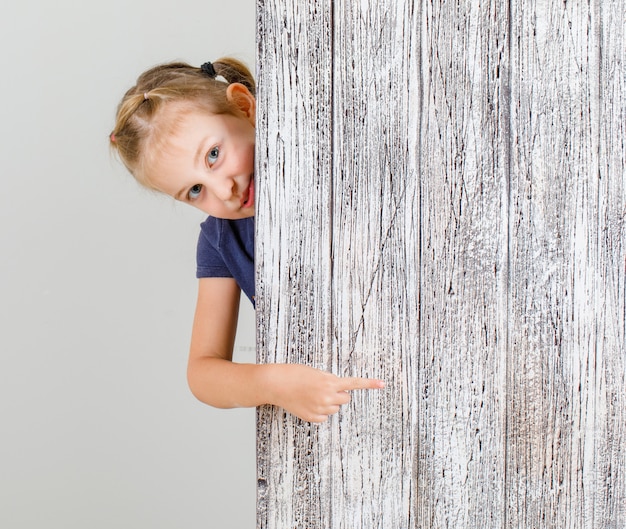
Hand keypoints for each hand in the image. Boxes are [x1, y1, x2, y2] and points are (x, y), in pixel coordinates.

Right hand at [266, 364, 384, 422]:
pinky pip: (324, 416)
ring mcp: (320, 408)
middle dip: (339, 394)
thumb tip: (338, 390)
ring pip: (334, 408)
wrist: (277, 383)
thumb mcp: (316, 372)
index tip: (382, 384)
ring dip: (328, 402)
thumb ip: (330, 381)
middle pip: (345, 399)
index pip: (354, 383)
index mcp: (330, 382)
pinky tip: (308, 403)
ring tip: (312, 394)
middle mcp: (327, 397)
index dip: (369, 384)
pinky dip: (319, 411)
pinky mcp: (312, 417)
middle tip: (324, 388)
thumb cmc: (294, 374)